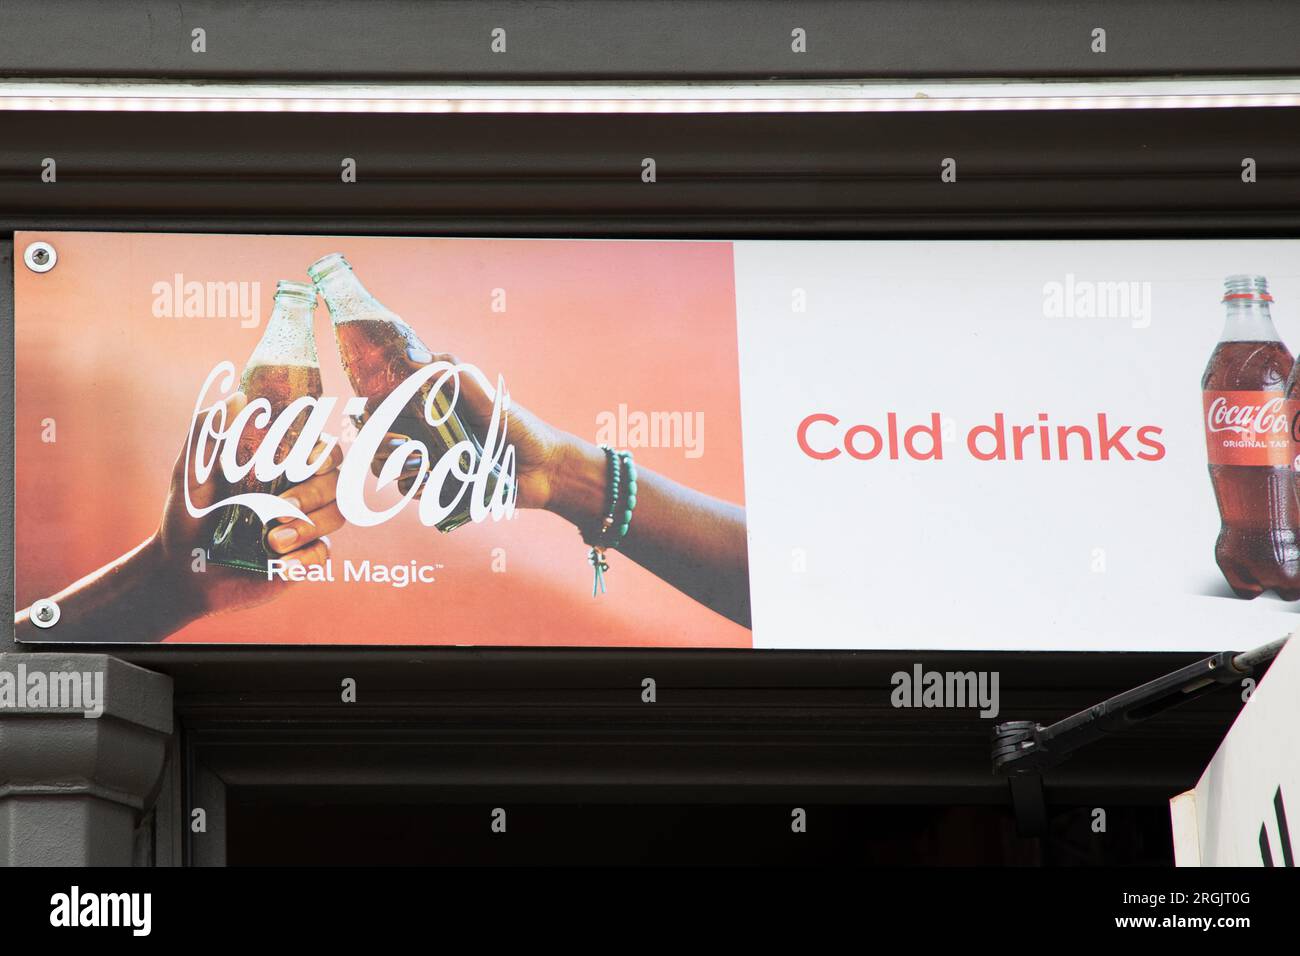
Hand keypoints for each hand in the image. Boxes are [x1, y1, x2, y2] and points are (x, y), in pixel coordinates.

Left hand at [157, 390, 345, 616]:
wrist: (182, 572)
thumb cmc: (187, 517)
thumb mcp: (190, 473)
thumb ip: (210, 434)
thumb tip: (238, 398)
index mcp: (280, 466)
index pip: (321, 448)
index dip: (323, 452)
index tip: (305, 461)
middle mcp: (298, 491)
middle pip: (335, 480)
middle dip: (313, 493)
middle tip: (282, 508)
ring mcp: (305, 525)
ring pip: (337, 515)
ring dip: (309, 527)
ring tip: (272, 540)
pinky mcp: (304, 557)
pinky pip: (324, 553)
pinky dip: (306, 558)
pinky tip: (280, 563)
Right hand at [366, 349, 573, 510]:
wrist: (545, 469)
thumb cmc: (519, 427)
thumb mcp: (488, 396)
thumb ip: (454, 373)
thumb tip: (413, 355)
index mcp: (432, 407)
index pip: (386, 402)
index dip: (373, 405)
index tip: (374, 408)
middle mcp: (425, 434)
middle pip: (377, 436)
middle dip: (377, 439)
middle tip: (398, 443)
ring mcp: (430, 462)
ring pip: (386, 465)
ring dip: (394, 464)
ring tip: (420, 464)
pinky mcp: (439, 489)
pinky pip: (410, 490)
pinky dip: (413, 485)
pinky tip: (431, 479)